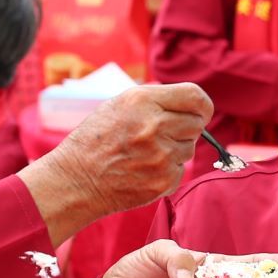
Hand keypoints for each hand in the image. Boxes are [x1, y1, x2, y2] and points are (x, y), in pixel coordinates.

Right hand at [21, 84, 212, 246]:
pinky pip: (180, 170)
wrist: (76, 180)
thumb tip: (190, 104)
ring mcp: (161, 156)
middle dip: (184, 128)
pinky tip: (143, 169)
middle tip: (161, 135)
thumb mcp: (119, 105)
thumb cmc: (96, 139)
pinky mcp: (164, 181)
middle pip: (197, 123)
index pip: (195, 97)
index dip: (201, 105)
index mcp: (143, 101)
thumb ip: (155, 100)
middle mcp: (155, 126)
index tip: (199, 112)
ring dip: (175, 150)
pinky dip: (167, 170)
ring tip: (146, 153)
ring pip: (189, 148)